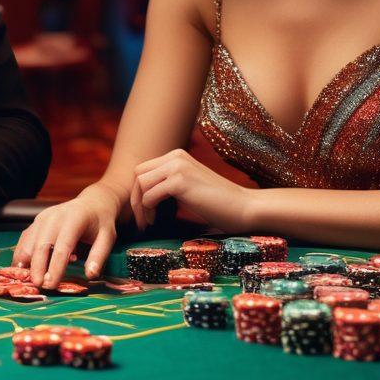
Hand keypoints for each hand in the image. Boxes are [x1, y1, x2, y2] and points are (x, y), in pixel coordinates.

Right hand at [12, 182, 125, 286]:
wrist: (92, 203)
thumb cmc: (100, 222)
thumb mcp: (107, 237)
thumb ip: (99, 256)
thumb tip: (90, 275)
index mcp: (74, 218)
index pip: (62, 246)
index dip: (55, 267)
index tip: (51, 285)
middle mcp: (55, 216)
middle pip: (41, 244)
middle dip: (37, 267)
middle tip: (39, 286)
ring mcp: (43, 217)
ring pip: (28, 242)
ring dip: (26, 262)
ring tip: (29, 280)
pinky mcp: (37, 221)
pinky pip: (24, 239)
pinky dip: (21, 255)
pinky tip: (23, 270)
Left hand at [131, 149, 251, 232]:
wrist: (244, 207)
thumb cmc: (219, 203)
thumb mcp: (190, 187)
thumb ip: (169, 184)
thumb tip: (143, 196)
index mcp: (177, 156)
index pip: (143, 170)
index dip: (139, 192)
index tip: (145, 213)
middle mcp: (175, 156)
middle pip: (137, 175)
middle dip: (135, 199)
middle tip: (143, 221)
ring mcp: (177, 167)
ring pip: (140, 184)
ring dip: (140, 207)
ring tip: (148, 224)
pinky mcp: (179, 181)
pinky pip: (149, 196)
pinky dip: (148, 211)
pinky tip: (156, 222)